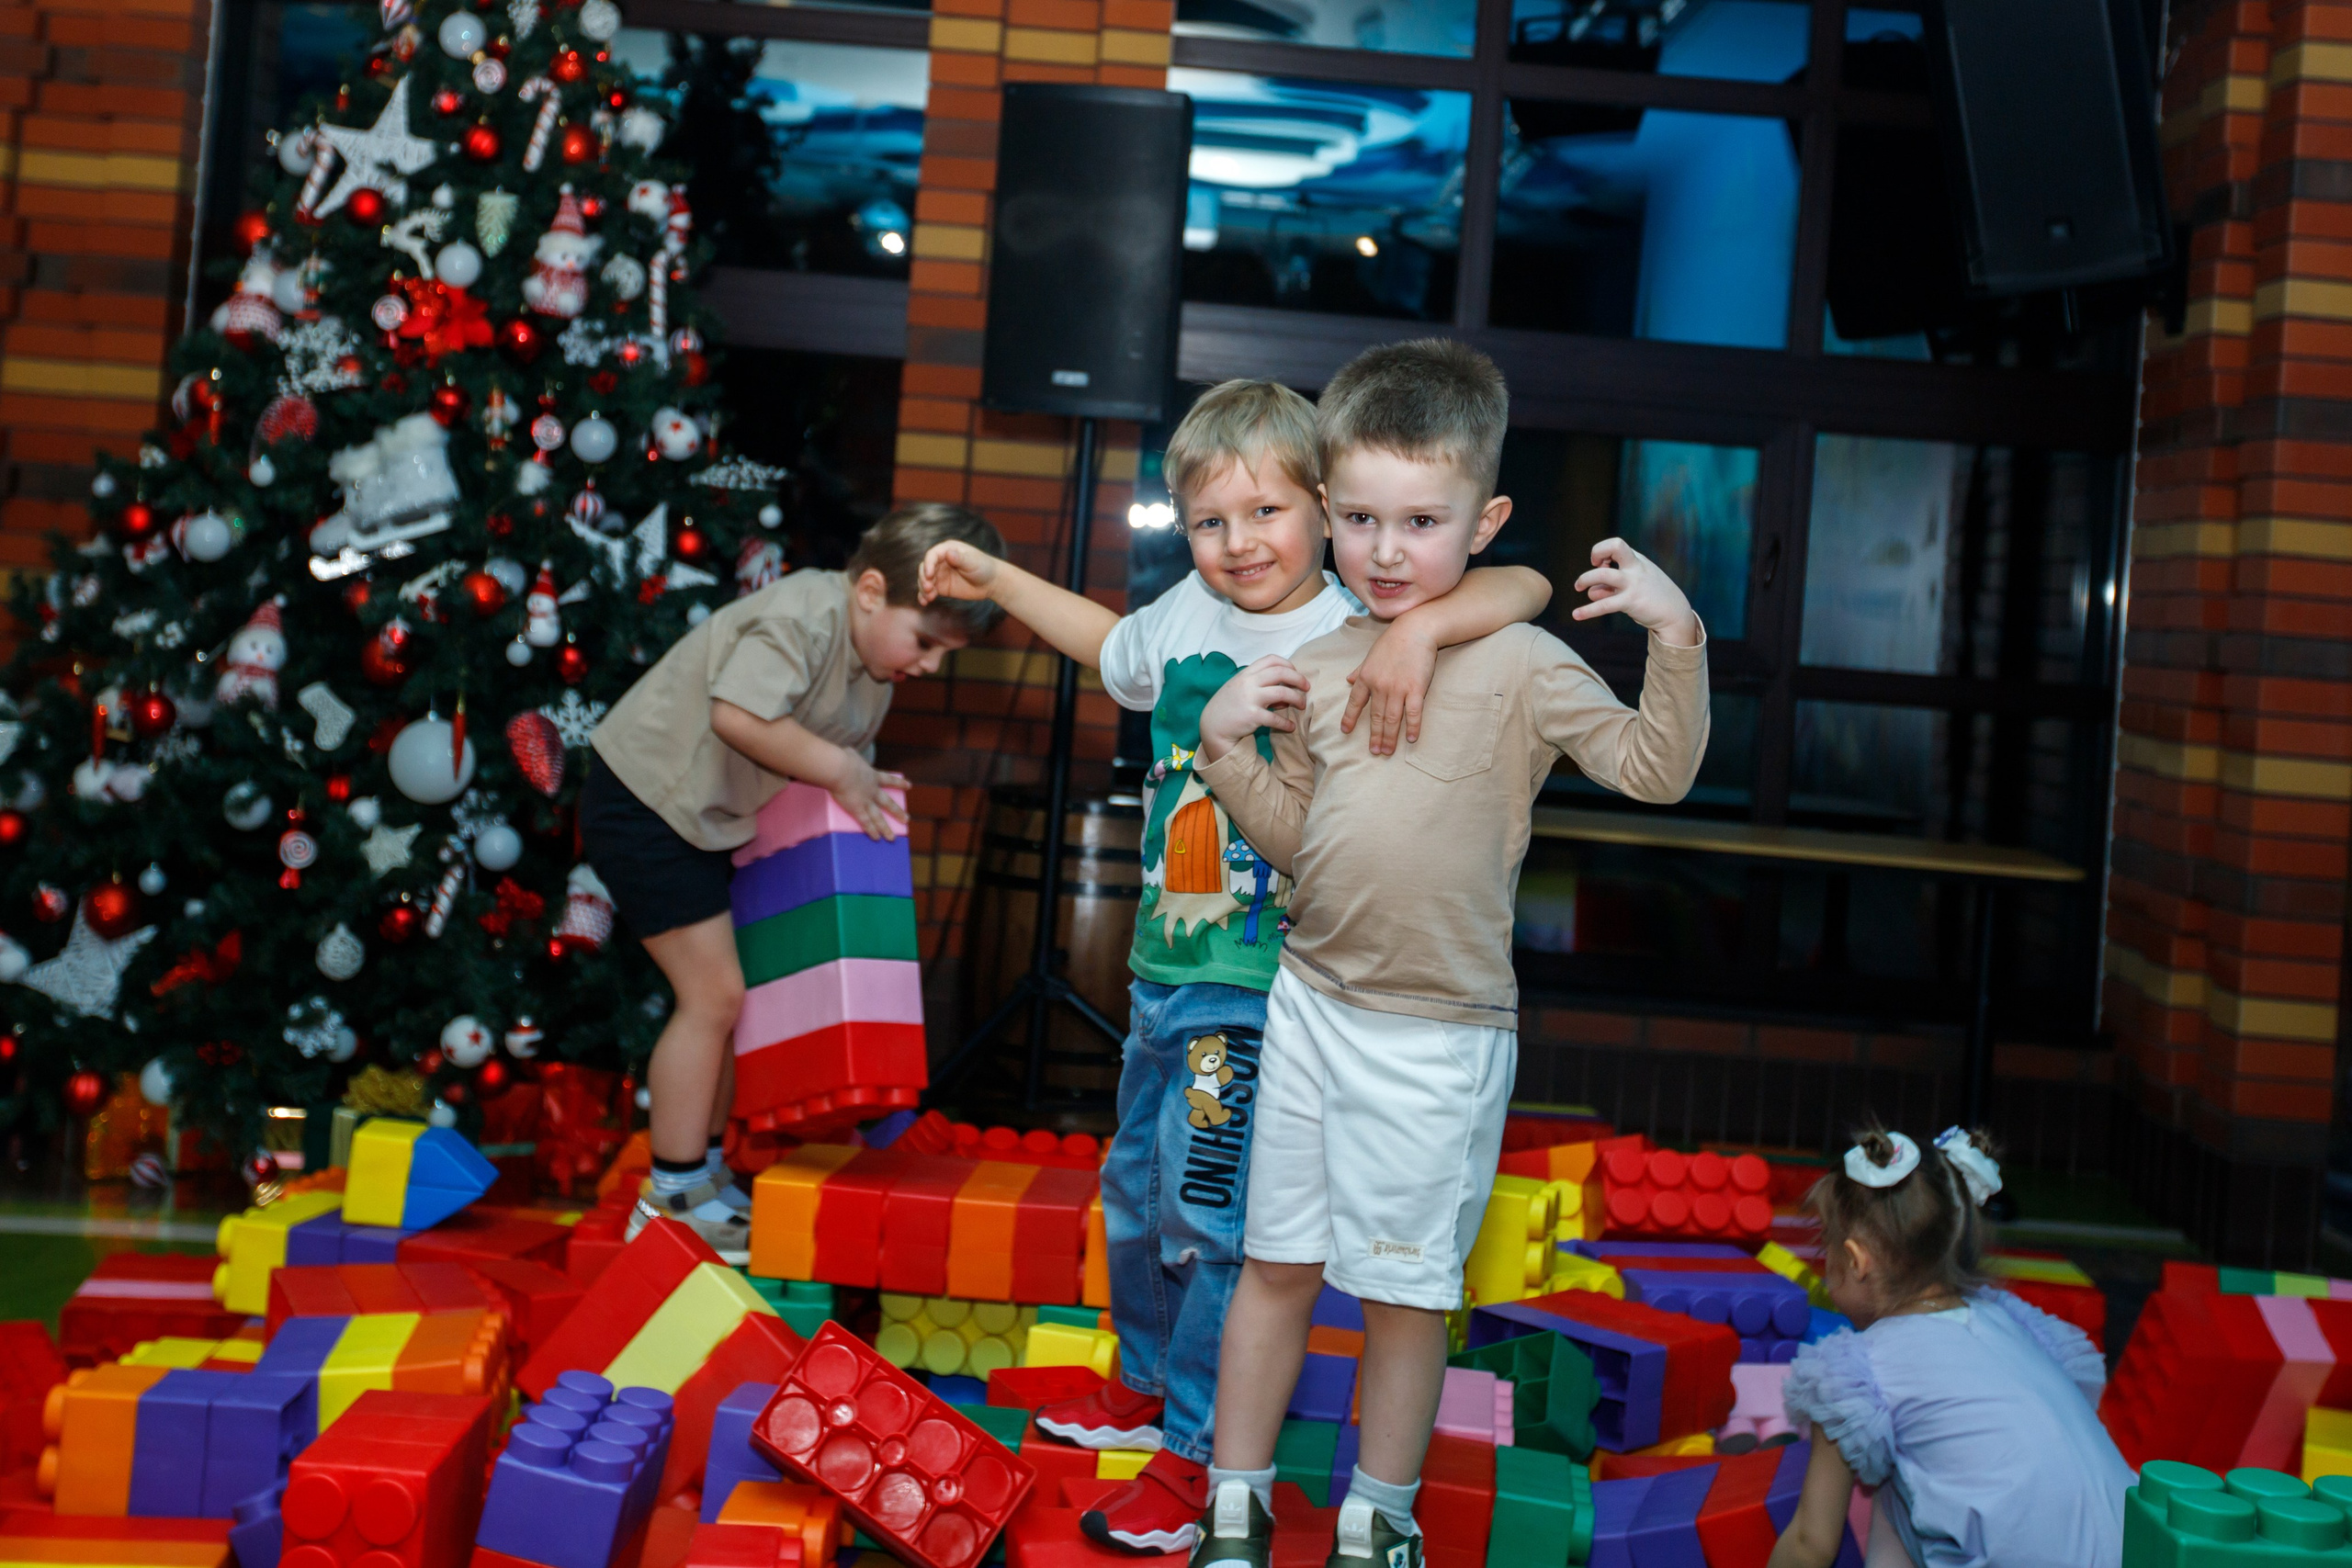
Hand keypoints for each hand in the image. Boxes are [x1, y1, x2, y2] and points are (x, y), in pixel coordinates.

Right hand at [824, 749, 910, 840]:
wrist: (839, 769)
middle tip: (906, 819)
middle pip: (888, 803)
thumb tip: (848, 753)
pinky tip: (877, 838)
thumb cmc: (843, 759)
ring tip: (892, 838)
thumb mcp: (851, 754)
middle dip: (897, 812)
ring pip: (878, 817)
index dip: (899, 783)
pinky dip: (871, 830)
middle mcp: (872, 790)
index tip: (909, 786)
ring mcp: (866, 801)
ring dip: (885, 828)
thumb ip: (852, 756)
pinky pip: (865, 822)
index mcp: (872, 775)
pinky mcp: (856, 809)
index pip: (889, 780)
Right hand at [918, 539, 998, 604]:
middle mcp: (941, 561)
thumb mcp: (973, 562)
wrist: (991, 582)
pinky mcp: (941, 586)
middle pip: (925, 567)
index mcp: (948, 550)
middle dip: (923, 578)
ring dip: (923, 588)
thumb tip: (948, 554)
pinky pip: (928, 590)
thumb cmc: (984, 567)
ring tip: (928, 598)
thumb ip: (960, 558)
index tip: (929, 576)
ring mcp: (940, 574)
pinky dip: (924, 596)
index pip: (932, 555)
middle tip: (928, 588)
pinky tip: (924, 602)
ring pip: (924, 579)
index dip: (928, 564)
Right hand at [1197, 656, 1308, 762]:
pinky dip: (1286, 723)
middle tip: (1307, 687)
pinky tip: (1290, 727)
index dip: (1288, 664)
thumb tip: (1286, 688)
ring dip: (1297, 698)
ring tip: (1302, 705)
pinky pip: (1275, 718)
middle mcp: (1248, 682)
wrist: (1213, 725)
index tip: (1296, 673)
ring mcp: (1250, 698)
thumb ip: (1260, 683)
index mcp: (1246, 673)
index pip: (1271, 660)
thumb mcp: (1241, 688)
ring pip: (1282, 692)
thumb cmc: (1230, 705)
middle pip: (1280, 672)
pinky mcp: (1252, 716)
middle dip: (1298, 679)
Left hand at [1341, 621, 1435, 755]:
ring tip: (1387, 751)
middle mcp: (1379, 686)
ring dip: (1389, 738)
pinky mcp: (1416, 689)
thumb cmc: (1393, 642)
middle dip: (1374, 736)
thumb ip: (1359, 670)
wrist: (1415, 630)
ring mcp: (1398, 689)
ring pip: (1391, 719)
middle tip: (1374, 752)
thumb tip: (1347, 680)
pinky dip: (1412, 727)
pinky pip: (1413, 713)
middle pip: (1375, 717)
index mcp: (1366, 678)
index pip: (1355, 702)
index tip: (1345, 731)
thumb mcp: (1370, 656)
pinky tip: (1411, 738)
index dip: (1349, 718)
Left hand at [1573, 537, 1701, 646]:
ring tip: (1579, 588)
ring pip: (1603, 575)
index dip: (1602, 551)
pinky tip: (1576, 615)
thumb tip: (1592, 591)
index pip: (1615, 544)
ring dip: (1586, 580)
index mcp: (1637, 560)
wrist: (1674, 613)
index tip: (1600, 564)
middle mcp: (1636, 568)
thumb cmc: (1651, 596)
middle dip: (1596, 553)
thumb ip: (1614, 583)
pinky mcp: (1630, 602)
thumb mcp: (1636, 582)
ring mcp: (1633, 584)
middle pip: (1614, 546)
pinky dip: (1587, 611)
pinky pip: (1604, 605)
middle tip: (1592, 567)